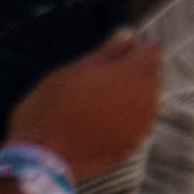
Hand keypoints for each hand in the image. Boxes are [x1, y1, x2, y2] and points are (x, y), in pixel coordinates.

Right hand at [4, 31, 155, 182]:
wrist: (43, 160)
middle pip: (148, 77)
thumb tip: (128, 33)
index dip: (131, 50)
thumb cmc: (53, 107)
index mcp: (138, 73)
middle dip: (127, 76)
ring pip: (141, 102)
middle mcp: (150, 98)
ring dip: (124, 100)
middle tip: (92, 84)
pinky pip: (131, 126)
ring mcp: (144, 125)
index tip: (109, 58)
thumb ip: (107, 52)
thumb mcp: (73, 70)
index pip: (150, 50)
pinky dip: (118, 123)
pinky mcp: (132, 147)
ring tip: (89, 107)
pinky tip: (92, 126)